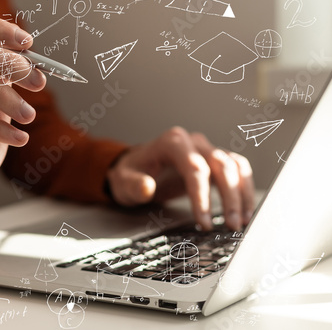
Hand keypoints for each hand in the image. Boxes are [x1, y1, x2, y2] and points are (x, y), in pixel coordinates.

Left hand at [106, 127, 254, 230]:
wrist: (135, 168)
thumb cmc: (130, 174)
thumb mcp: (123, 181)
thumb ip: (134, 185)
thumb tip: (146, 187)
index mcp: (172, 142)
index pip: (194, 168)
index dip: (202, 196)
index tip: (204, 222)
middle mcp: (193, 142)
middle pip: (221, 165)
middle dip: (229, 197)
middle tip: (231, 225)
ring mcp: (206, 150)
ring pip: (234, 166)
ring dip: (242, 194)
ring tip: (243, 221)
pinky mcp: (213, 161)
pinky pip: (237, 170)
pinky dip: (244, 189)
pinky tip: (245, 211)